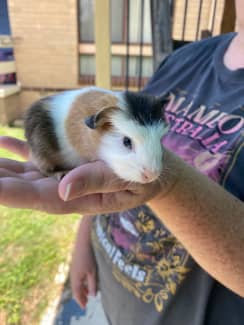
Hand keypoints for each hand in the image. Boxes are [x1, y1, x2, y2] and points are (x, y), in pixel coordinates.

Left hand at [0, 136, 178, 214]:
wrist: (151, 168)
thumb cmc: (143, 177)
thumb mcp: (126, 181)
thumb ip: (97, 184)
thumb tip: (62, 191)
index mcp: (81, 199)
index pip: (41, 198)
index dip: (13, 194)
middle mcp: (67, 188)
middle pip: (27, 186)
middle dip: (0, 182)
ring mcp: (66, 174)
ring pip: (29, 172)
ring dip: (4, 167)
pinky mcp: (69, 161)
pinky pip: (42, 154)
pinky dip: (22, 148)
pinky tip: (4, 140)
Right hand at [70, 233, 96, 307]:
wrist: (83, 240)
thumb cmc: (89, 255)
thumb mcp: (93, 272)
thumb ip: (93, 284)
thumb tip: (93, 295)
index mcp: (76, 277)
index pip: (76, 293)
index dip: (80, 300)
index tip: (84, 306)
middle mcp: (73, 274)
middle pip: (76, 288)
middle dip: (81, 295)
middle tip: (86, 302)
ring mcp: (73, 268)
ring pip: (77, 282)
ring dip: (82, 288)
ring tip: (88, 293)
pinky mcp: (76, 262)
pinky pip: (77, 276)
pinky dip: (81, 281)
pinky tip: (87, 280)